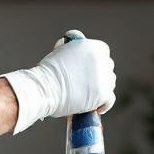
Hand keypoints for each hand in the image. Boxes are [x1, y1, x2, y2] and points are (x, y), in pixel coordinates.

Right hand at [0, 37, 115, 133]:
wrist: (44, 89)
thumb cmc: (46, 74)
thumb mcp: (60, 53)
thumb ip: (73, 53)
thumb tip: (75, 57)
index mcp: (90, 46)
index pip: (103, 51)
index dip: (97, 61)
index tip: (91, 69)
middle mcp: (100, 58)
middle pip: (108, 67)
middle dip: (100, 75)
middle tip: (90, 85)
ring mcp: (103, 76)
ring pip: (110, 83)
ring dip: (102, 89)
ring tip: (90, 97)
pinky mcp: (103, 93)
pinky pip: (110, 100)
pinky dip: (104, 105)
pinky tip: (96, 108)